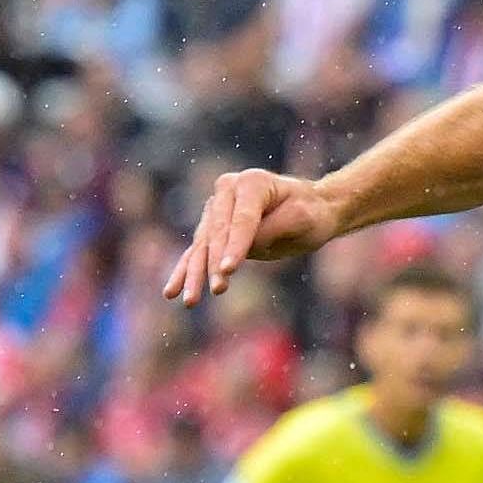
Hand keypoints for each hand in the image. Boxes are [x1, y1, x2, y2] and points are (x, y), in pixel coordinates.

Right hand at [164, 169, 342, 300]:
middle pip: (217, 232)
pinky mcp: (213, 228)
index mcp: (251, 182)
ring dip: (194, 274)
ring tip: (190, 300)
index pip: (242, 220)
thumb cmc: (311, 212)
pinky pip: (196, 251)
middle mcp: (227, 191)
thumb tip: (244, 248)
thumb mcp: (303, 219)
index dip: (235, 246)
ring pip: (202, 245)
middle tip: (218, 289)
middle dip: (214, 263)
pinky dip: (185, 271)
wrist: (311, 208)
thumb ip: (273, 229)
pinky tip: (171, 292)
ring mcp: (216, 208)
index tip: (228, 270)